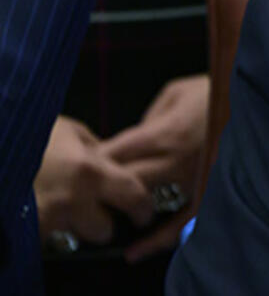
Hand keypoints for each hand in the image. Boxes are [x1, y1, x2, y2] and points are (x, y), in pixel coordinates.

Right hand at [34, 116, 155, 244]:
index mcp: (90, 171)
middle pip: (103, 230)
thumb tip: (111, 161)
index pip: (134, 197)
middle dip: (101, 222)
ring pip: (73, 238)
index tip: (142, 211)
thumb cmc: (25, 135)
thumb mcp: (67, 131)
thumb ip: (95, 149)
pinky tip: (40, 211)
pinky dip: (46, 228)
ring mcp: (46, 217)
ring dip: (71, 227)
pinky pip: (46, 237)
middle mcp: (72, 199)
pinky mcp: (27, 230)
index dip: (142, 207)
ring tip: (60, 206)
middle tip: (94, 210)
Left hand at [101, 73, 210, 260]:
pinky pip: (182, 221)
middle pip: (123, 180)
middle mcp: (175, 160)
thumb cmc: (223, 92)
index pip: (114, 153)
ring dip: (124, 209)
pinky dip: (160, 239)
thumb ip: (150, 114)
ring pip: (146, 202)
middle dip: (103, 184)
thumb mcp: (179, 91)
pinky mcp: (209, 191)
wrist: (259, 103)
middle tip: (90, 187)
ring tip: (104, 218)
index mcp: (165, 132)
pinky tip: (140, 250)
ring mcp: (193, 180)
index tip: (83, 161)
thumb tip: (136, 134)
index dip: (94, 159)